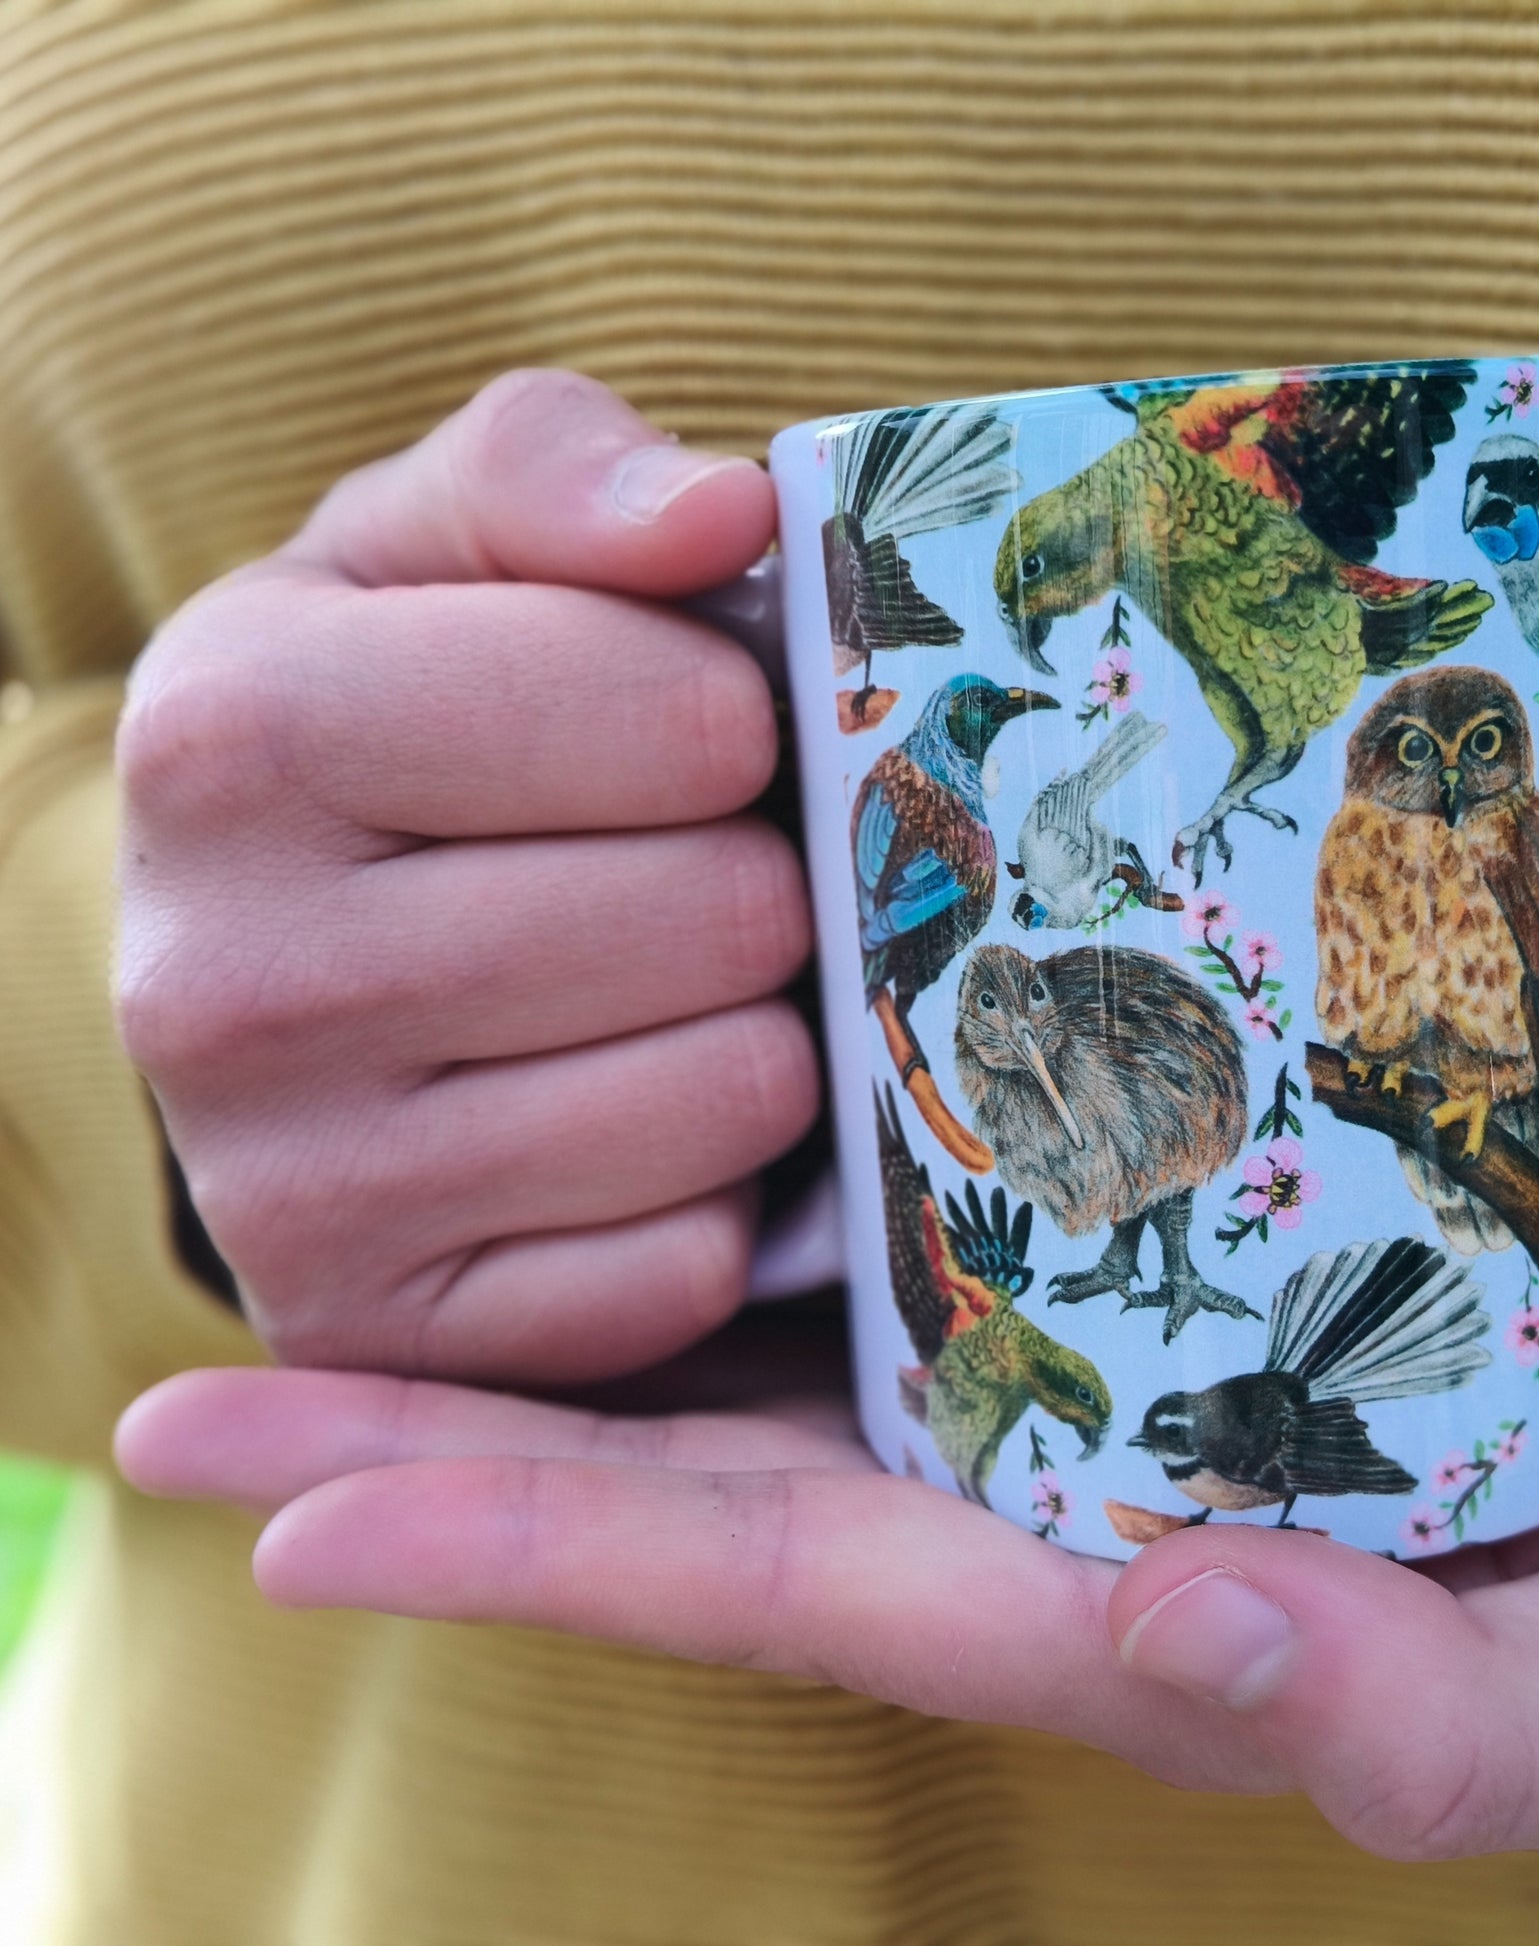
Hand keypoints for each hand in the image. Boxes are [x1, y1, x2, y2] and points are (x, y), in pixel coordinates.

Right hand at [116, 371, 818, 1383]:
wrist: (271, 962)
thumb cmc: (394, 721)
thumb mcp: (433, 555)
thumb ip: (560, 479)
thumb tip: (729, 512)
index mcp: (233, 734)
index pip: (681, 721)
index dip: (733, 718)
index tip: (685, 729)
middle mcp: (221, 981)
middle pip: (724, 916)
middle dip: (756, 882)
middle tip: (692, 874)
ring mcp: (291, 1190)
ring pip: (730, 1098)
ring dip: (754, 1037)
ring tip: (665, 994)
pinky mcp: (385, 1332)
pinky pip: (684, 1265)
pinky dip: (703, 1196)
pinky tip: (625, 1124)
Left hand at [117, 1319, 1538, 1857]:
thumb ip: (1444, 1728)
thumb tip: (1205, 1649)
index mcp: (1103, 1602)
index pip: (784, 1586)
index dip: (546, 1547)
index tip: (301, 1505)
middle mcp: (1034, 1496)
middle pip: (695, 1481)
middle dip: (445, 1456)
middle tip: (180, 1417)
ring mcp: (1062, 1377)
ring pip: (754, 1347)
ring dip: (542, 1296)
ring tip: (314, 1239)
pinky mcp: (1116, 1269)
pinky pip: (884, 1232)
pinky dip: (735, 1183)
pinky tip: (625, 1096)